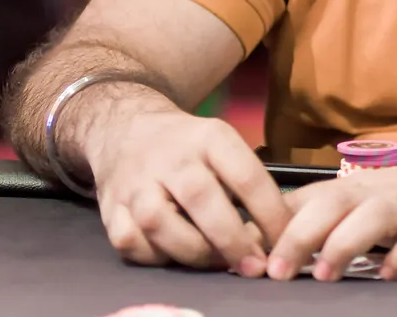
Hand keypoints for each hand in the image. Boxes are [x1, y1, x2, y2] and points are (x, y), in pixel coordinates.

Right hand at [84, 100, 289, 274]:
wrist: (125, 129)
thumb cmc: (188, 147)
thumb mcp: (221, 144)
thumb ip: (245, 182)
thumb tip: (279, 234)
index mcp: (209, 137)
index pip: (246, 176)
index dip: (270, 214)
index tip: (286, 241)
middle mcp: (171, 157)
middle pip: (203, 200)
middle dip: (233, 241)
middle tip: (256, 267)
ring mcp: (136, 183)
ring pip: (161, 225)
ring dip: (195, 253)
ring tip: (219, 264)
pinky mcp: (110, 208)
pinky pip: (132, 242)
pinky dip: (155, 257)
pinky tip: (176, 256)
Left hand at [266, 147, 396, 281]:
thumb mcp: (364, 203)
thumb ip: (321, 220)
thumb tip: (263, 244)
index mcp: (354, 190)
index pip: (304, 200)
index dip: (270, 224)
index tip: (239, 253)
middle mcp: (380, 194)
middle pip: (333, 202)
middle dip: (299, 234)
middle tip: (273, 271)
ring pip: (376, 214)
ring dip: (346, 241)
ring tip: (323, 274)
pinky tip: (390, 273)